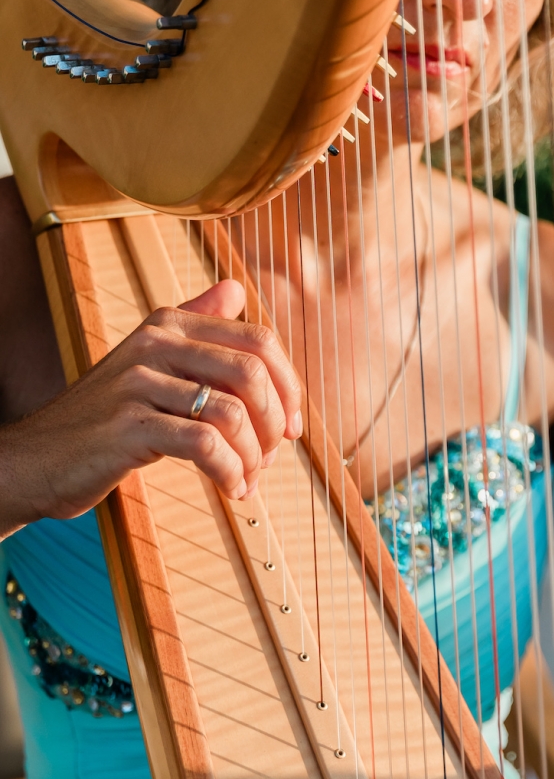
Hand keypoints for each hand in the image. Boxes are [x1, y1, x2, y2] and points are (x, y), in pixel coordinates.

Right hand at [0, 281, 302, 537]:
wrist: (36, 459)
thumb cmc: (103, 419)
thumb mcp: (149, 363)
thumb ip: (194, 325)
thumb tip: (235, 289)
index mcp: (169, 323)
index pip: (259, 341)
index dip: (288, 386)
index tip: (292, 426)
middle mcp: (156, 342)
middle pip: (252, 374)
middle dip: (275, 424)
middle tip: (271, 458)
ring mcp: (139, 383)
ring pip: (232, 413)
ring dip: (253, 457)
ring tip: (247, 480)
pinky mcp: (129, 426)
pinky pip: (205, 446)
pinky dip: (230, 473)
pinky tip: (230, 489)